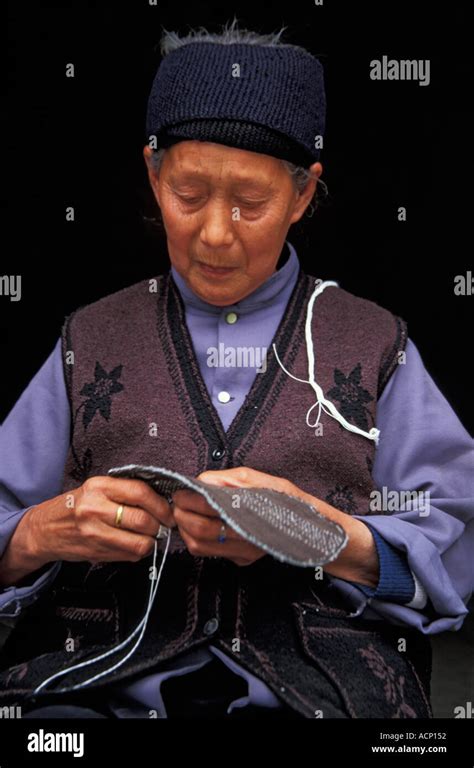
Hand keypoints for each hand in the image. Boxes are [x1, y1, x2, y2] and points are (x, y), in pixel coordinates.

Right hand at [6, 476, 175, 577]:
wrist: (45, 529)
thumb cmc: (76, 506)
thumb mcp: (96, 489)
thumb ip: (124, 491)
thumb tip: (160, 500)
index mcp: (99, 487)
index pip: (140, 492)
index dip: (160, 504)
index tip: (168, 511)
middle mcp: (95, 508)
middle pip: (142, 519)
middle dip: (159, 525)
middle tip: (164, 526)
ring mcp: (95, 533)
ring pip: (138, 543)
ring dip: (151, 542)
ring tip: (150, 537)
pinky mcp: (96, 552)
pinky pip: (129, 555)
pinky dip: (138, 552)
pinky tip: (134, 544)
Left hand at [171, 466, 300, 566]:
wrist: (313, 528)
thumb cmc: (289, 500)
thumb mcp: (262, 480)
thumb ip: (229, 480)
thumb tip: (202, 480)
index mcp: (249, 515)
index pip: (207, 508)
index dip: (187, 499)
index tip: (180, 491)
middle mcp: (245, 539)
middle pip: (198, 532)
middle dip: (181, 516)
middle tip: (177, 502)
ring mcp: (243, 553)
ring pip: (200, 547)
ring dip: (185, 530)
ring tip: (185, 513)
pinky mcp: (242, 560)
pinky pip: (211, 553)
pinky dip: (197, 538)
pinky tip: (199, 524)